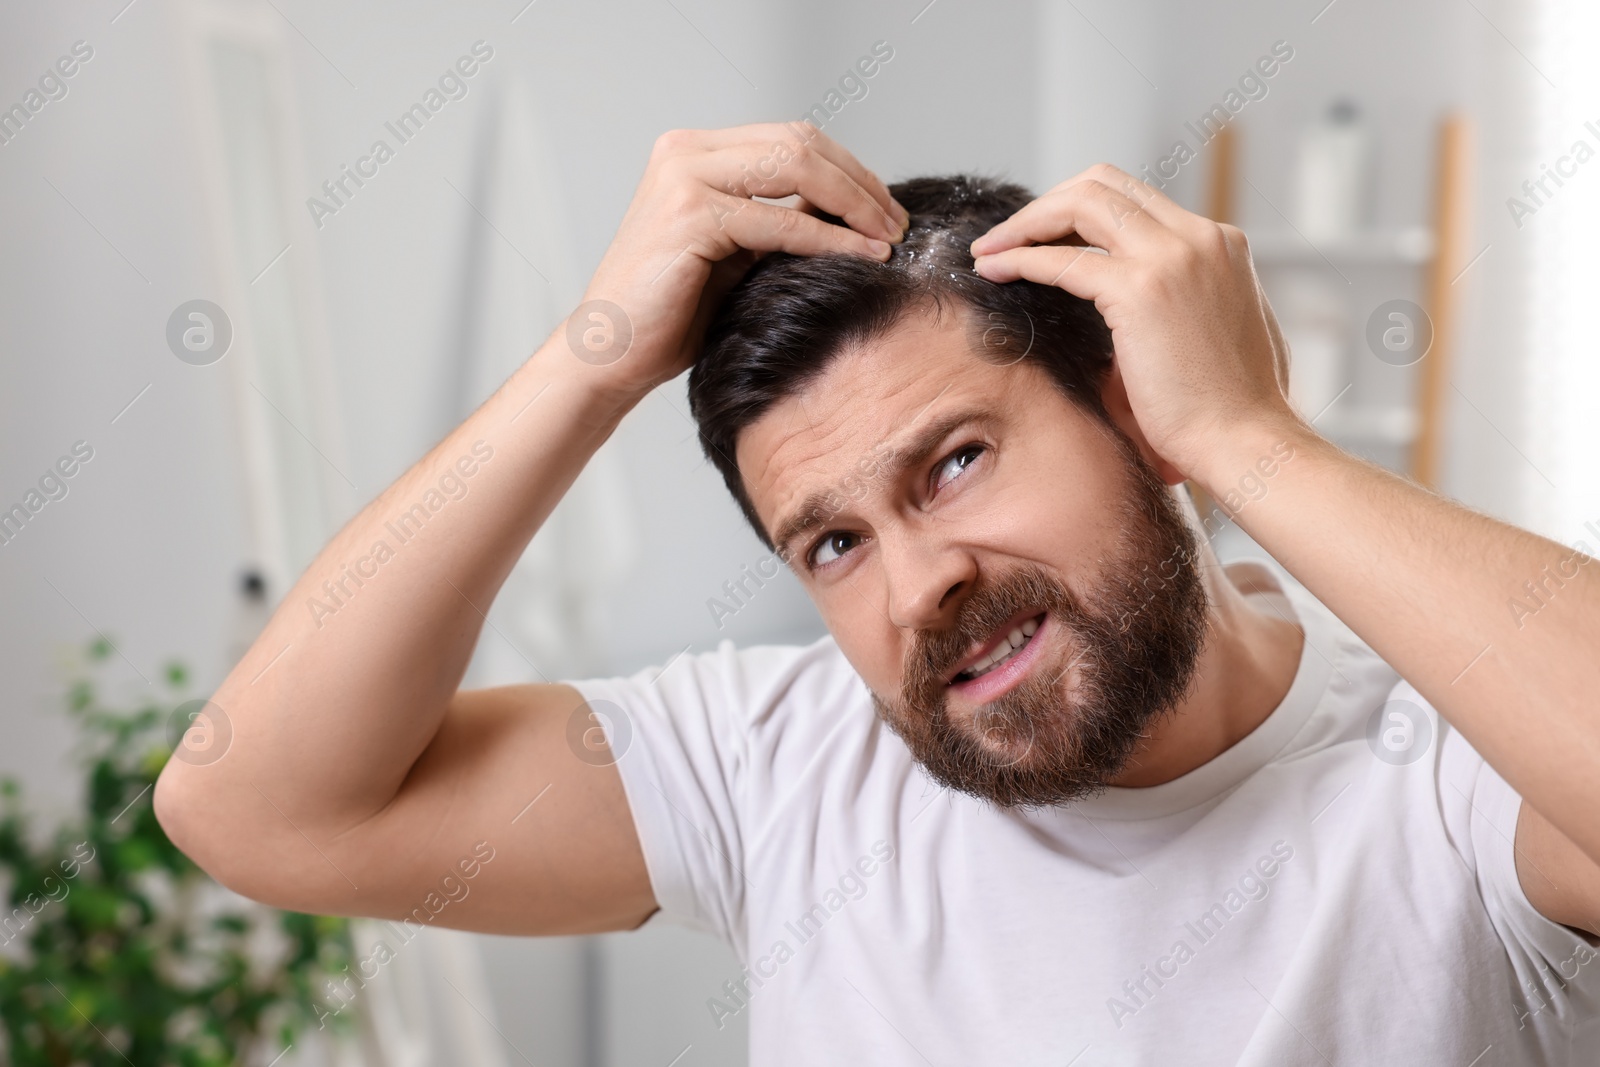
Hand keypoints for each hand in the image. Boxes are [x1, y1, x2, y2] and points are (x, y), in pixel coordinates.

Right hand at [574, 123, 908, 398]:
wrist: (610, 354)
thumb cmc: (671, 314)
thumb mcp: (736, 252)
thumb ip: (779, 221)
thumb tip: (850, 211)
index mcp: (695, 152)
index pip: (792, 138)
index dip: (848, 169)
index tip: (885, 210)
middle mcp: (685, 152)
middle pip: (801, 142)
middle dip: (859, 182)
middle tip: (897, 223)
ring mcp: (683, 177)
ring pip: (797, 166)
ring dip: (854, 203)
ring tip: (888, 238)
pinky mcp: (689, 214)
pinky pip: (781, 220)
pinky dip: (830, 237)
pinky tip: (861, 255)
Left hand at [969, 163, 1299, 483]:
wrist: (1245, 441)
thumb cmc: (1230, 409)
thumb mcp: (1220, 330)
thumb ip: (1189, 301)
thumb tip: (1152, 310)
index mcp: (1219, 243)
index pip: (1135, 199)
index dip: (1077, 210)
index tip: (1042, 239)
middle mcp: (1199, 237)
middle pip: (1103, 184)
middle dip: (1046, 205)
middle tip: (1007, 238)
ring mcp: (1173, 257)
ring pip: (1080, 203)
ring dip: (1026, 222)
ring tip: (987, 250)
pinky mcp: (1141, 291)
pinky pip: (1063, 260)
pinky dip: (1020, 258)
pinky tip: (992, 270)